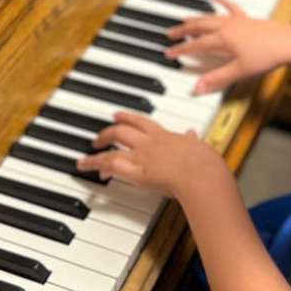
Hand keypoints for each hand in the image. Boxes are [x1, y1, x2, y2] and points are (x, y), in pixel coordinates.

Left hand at [75, 111, 229, 197]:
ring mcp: (141, 156)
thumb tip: (192, 134)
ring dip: (96, 151)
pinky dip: (96, 165)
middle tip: (99, 137)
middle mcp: (150, 143)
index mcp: (166, 136)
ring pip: (112, 146)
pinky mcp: (135, 171)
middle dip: (108, 132)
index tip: (119, 116)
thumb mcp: (199, 146)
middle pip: (122, 131)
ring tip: (85, 157)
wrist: (201, 174)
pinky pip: (110, 165)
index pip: (143, 123)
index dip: (129, 118)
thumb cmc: (205, 164)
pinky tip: (89, 168)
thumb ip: (192, 141)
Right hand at [165, 0, 290, 94]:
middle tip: (170, 34)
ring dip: (196, 18)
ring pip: (211, 17)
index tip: (169, 53)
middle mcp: (226, 27)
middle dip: (183, 31)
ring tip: (185, 19)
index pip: (196, 45)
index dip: (181, 50)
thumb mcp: (239, 71)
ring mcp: (236, 21)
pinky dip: (222, 2)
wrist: (287, 43)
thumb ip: (217, 79)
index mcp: (222, 39)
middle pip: (199, 27)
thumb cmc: (266, 56)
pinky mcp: (246, 19)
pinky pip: (231, 8)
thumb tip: (197, 87)